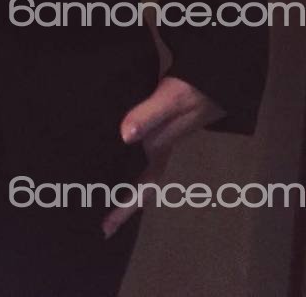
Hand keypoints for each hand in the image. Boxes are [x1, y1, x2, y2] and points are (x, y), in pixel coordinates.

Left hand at [101, 74, 225, 238]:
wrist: (210, 76)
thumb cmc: (191, 90)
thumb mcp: (170, 100)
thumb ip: (147, 115)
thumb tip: (125, 135)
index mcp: (160, 150)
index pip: (142, 187)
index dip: (124, 207)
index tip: (106, 228)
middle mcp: (157, 149)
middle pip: (136, 184)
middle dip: (118, 203)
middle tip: (98, 223)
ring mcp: (157, 138)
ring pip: (133, 168)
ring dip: (117, 180)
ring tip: (95, 192)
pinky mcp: (154, 124)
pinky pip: (133, 150)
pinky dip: (120, 157)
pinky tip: (108, 153)